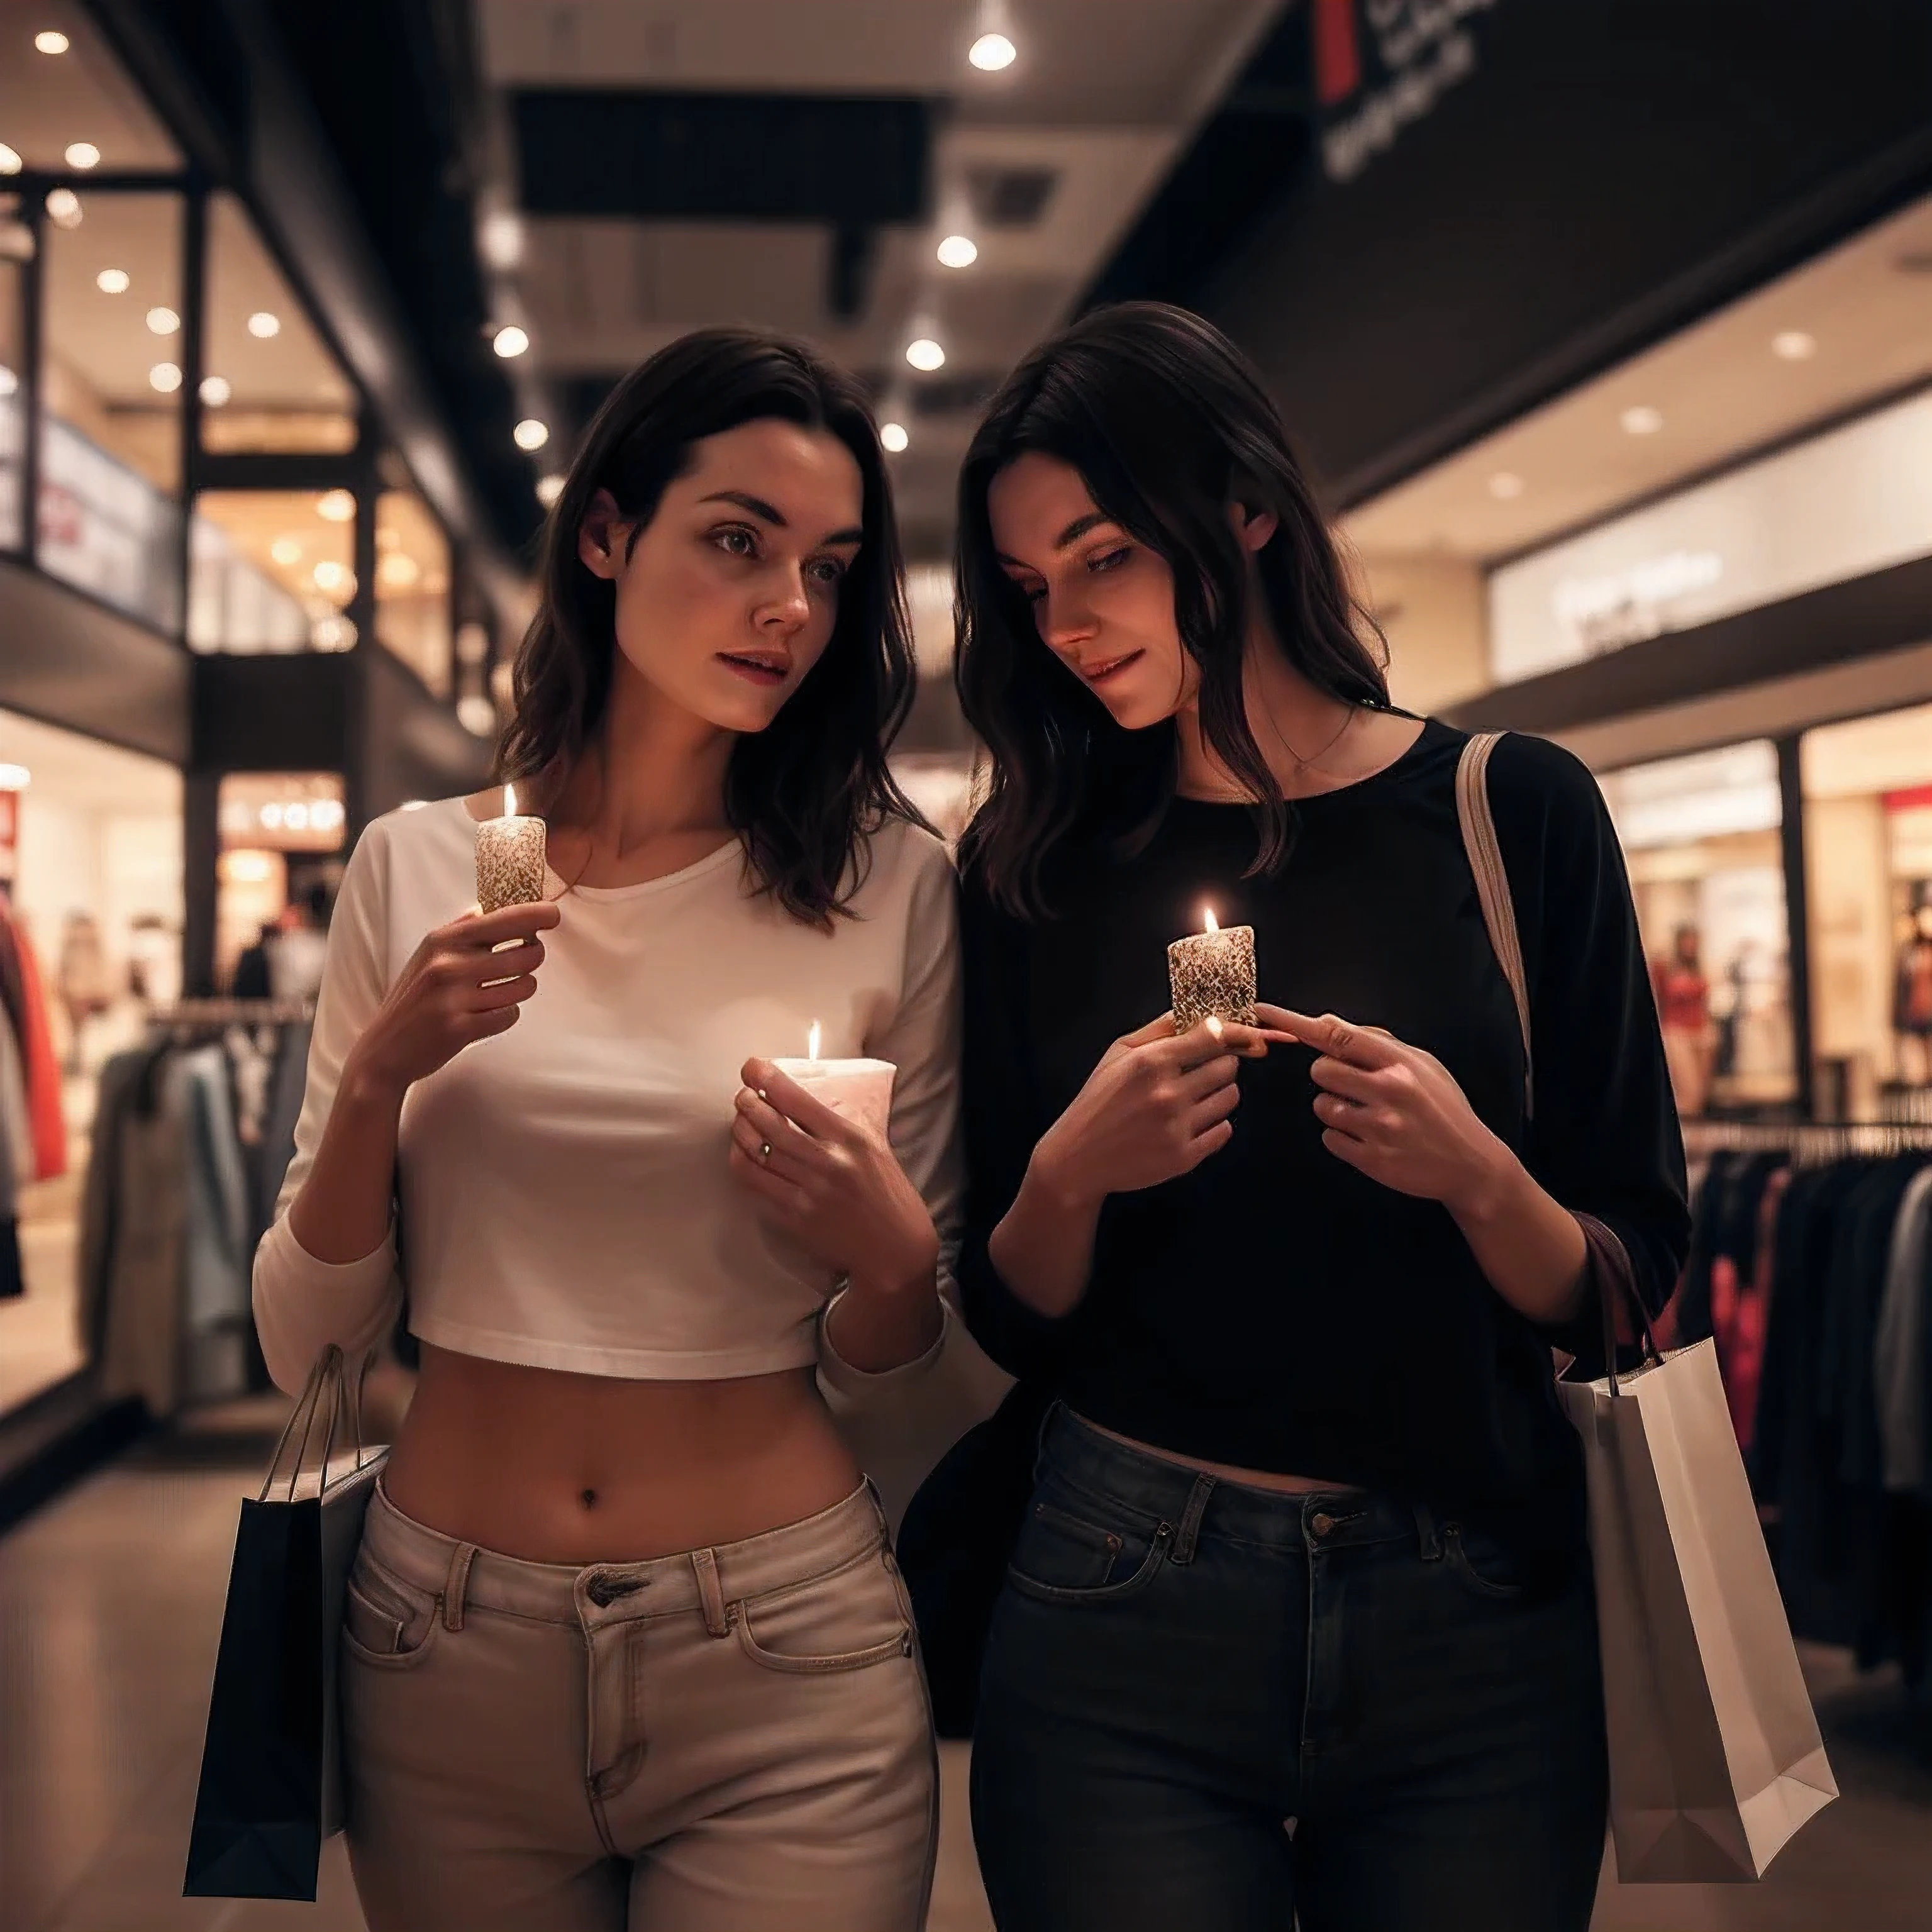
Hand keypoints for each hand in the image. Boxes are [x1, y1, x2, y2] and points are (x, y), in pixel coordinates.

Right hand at [348, 901, 560, 1098]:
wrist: (384, 1050)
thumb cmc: (413, 999)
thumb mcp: (426, 956)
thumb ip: (459, 931)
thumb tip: (487, 907)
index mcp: (442, 940)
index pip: (503, 918)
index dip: (536, 915)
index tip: (553, 915)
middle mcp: (448, 964)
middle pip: (525, 953)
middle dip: (534, 957)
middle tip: (524, 963)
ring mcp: (454, 998)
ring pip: (524, 986)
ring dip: (523, 989)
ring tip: (504, 992)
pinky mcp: (461, 1029)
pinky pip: (511, 1015)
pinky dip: (507, 1016)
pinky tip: (488, 1016)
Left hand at [729, 1060, 939, 1297]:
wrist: (894, 1249)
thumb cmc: (889, 1194)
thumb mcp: (876, 1148)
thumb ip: (843, 1125)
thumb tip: (807, 1099)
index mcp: (850, 1139)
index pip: (797, 1101)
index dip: (767, 1079)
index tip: (752, 1066)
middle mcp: (827, 1163)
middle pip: (769, 1124)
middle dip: (747, 1103)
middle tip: (742, 1095)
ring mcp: (808, 1192)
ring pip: (755, 1152)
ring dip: (739, 1130)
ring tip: (740, 1121)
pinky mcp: (794, 1217)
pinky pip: (755, 1184)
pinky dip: (741, 1163)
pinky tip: (742, 1153)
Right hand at [1033, 1011, 1269, 1209]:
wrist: (1080, 1157)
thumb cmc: (1098, 1100)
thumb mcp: (1118, 1053)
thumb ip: (1158, 1029)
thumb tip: (1194, 1010)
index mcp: (1151, 1062)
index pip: (1215, 1036)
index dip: (1234, 1033)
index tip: (1243, 1035)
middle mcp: (1168, 1093)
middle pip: (1228, 1066)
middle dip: (1221, 1063)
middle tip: (1204, 1069)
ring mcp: (1178, 1127)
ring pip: (1230, 1098)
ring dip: (1220, 1093)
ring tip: (1196, 1097)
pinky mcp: (1184, 1157)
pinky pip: (1224, 1131)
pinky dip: (1214, 1125)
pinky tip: (1191, 1123)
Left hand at [1257, 1004, 1508, 1213]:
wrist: (1470, 1163)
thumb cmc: (1442, 1107)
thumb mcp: (1423, 1065)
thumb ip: (1379, 1044)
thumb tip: (1329, 1024)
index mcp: (1400, 1063)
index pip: (1337, 1034)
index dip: (1295, 1022)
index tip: (1264, 1011)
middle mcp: (1388, 1091)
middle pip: (1320, 1070)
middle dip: (1328, 1076)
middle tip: (1354, 1086)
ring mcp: (1379, 1127)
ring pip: (1322, 1105)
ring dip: (1335, 1108)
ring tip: (1368, 1116)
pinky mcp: (1371, 1159)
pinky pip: (1329, 1138)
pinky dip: (1342, 1137)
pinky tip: (1369, 1138)